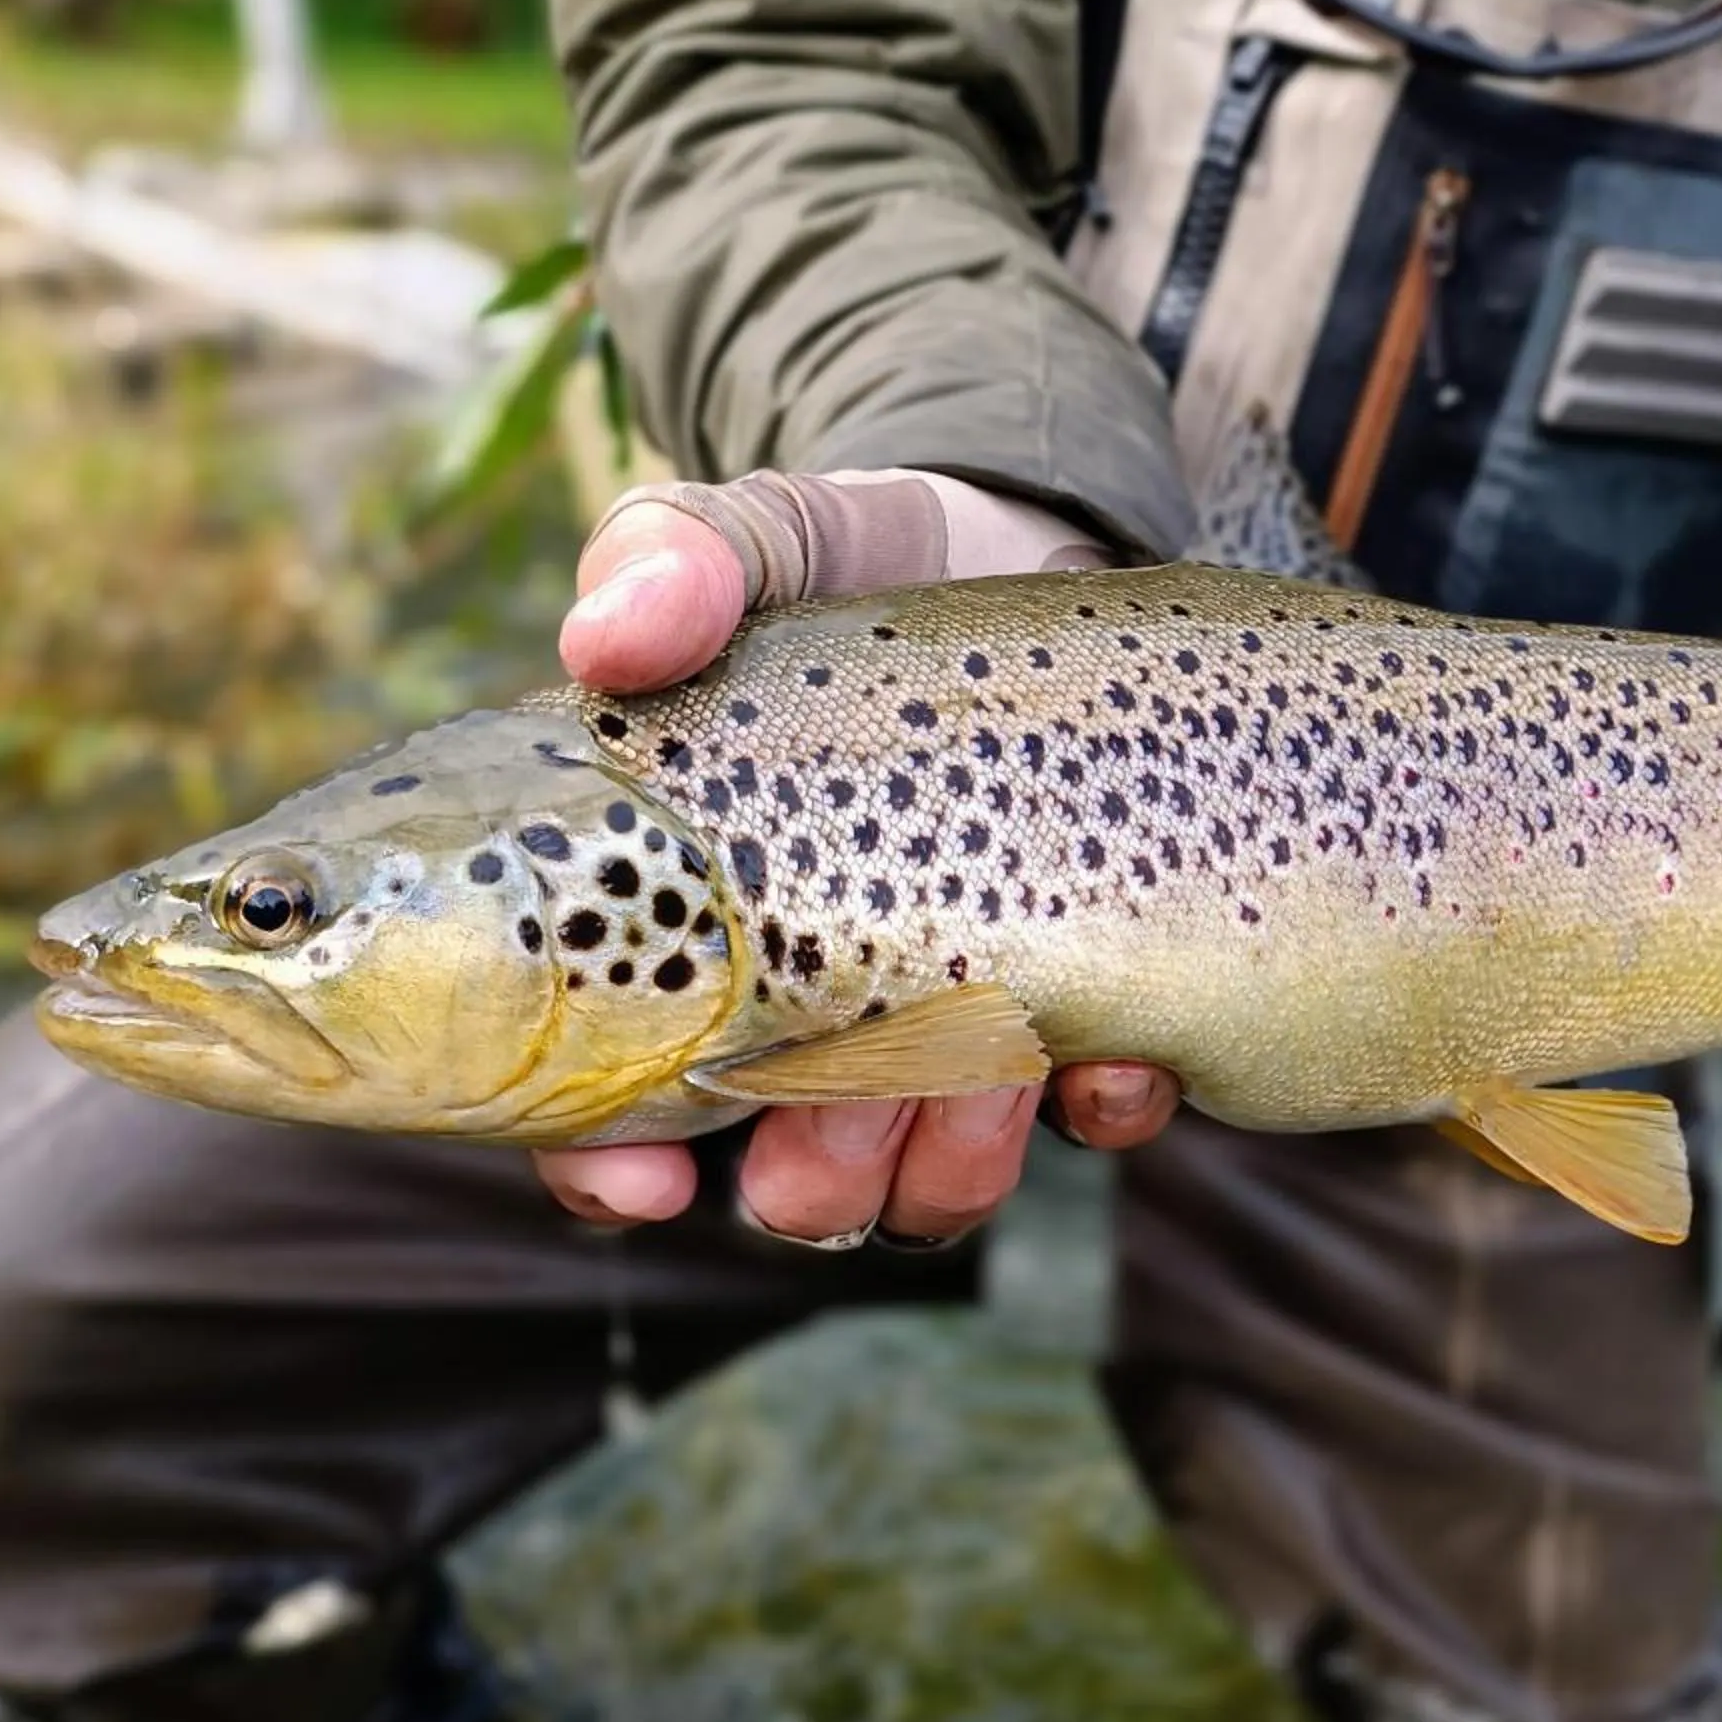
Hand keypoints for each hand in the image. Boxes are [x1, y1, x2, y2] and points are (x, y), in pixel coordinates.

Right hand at [538, 480, 1181, 1245]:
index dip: (601, 1166)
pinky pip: (1091, 1119)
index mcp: (681, 930)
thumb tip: (607, 632)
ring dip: (951, 1162)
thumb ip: (679, 562)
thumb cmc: (856, 561)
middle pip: (780, 1179)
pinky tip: (1120, 1055)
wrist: (1040, 541)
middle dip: (812, 1177)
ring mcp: (950, 1018)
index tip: (643, 1179)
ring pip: (928, 1183)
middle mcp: (809, 1007)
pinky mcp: (1082, 999)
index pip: (601, 1104)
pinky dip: (1104, 1110)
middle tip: (846, 1107)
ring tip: (990, 1070)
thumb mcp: (764, 538)